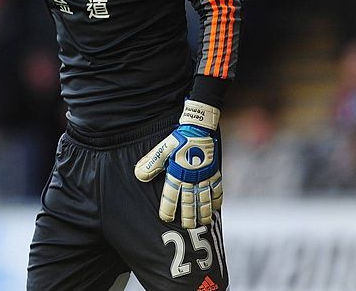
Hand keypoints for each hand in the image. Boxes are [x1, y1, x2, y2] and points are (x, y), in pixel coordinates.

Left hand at [134, 100, 222, 228]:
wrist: (199, 127)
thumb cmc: (178, 139)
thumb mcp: (161, 149)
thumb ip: (151, 164)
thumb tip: (138, 175)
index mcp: (176, 172)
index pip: (171, 195)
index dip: (168, 208)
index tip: (166, 219)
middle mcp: (191, 177)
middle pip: (190, 202)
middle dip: (188, 216)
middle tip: (187, 227)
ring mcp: (204, 176)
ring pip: (204, 199)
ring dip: (203, 212)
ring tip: (201, 223)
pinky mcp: (214, 173)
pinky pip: (217, 189)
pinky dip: (217, 200)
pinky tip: (215, 209)